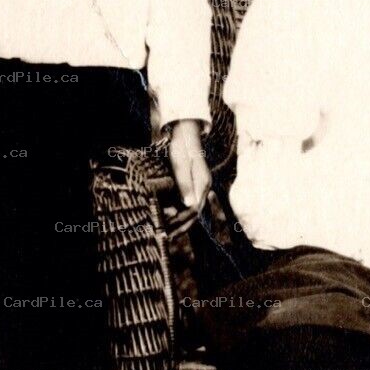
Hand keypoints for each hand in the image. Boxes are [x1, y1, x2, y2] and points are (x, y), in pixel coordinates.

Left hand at [164, 119, 211, 233]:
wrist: (184, 132)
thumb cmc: (181, 147)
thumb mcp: (180, 164)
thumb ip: (184, 184)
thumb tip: (189, 205)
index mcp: (202, 183)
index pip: (193, 209)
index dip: (181, 221)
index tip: (167, 227)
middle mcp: (203, 187)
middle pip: (194, 213)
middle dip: (181, 226)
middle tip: (166, 236)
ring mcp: (199, 186)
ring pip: (191, 211)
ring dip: (180, 223)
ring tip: (168, 233)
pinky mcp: (192, 185)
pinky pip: (188, 204)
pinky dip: (179, 213)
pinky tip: (170, 219)